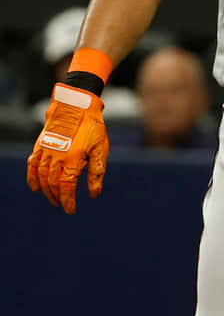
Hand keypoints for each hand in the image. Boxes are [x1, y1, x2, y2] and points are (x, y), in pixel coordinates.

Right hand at [26, 84, 108, 213]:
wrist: (76, 105)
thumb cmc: (92, 127)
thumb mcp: (100, 149)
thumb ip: (96, 172)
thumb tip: (94, 194)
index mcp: (72, 160)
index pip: (67, 187)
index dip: (68, 201)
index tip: (70, 210)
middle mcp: (56, 158)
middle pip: (53, 184)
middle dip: (58, 197)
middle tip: (63, 204)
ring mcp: (45, 151)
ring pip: (41, 177)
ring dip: (46, 190)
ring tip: (53, 198)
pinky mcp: (40, 145)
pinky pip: (32, 165)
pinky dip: (32, 177)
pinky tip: (35, 187)